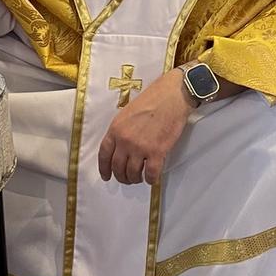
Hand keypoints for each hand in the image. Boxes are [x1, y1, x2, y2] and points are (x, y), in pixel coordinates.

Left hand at [98, 69, 192, 184]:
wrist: (172, 96)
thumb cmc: (152, 99)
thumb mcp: (127, 112)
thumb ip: (121, 130)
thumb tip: (121, 146)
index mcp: (116, 129)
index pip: (104, 154)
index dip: (104, 168)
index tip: (106, 176)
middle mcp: (125, 140)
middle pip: (117, 167)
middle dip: (121, 176)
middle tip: (126, 179)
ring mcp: (140, 147)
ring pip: (132, 173)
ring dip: (135, 179)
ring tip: (138, 178)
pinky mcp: (157, 152)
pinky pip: (151, 173)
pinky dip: (150, 179)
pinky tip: (151, 178)